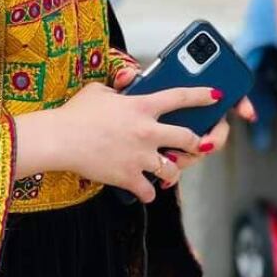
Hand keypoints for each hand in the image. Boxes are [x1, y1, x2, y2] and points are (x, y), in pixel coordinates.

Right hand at [53, 81, 217, 202]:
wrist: (59, 139)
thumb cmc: (76, 113)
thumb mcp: (99, 91)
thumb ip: (120, 88)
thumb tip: (127, 84)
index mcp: (142, 106)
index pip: (181, 97)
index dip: (202, 96)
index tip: (217, 96)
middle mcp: (147, 131)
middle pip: (189, 139)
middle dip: (198, 144)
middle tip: (197, 145)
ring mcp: (140, 156)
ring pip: (173, 170)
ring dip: (172, 173)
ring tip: (167, 174)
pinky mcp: (129, 177)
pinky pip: (148, 192)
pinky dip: (147, 192)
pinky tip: (143, 190)